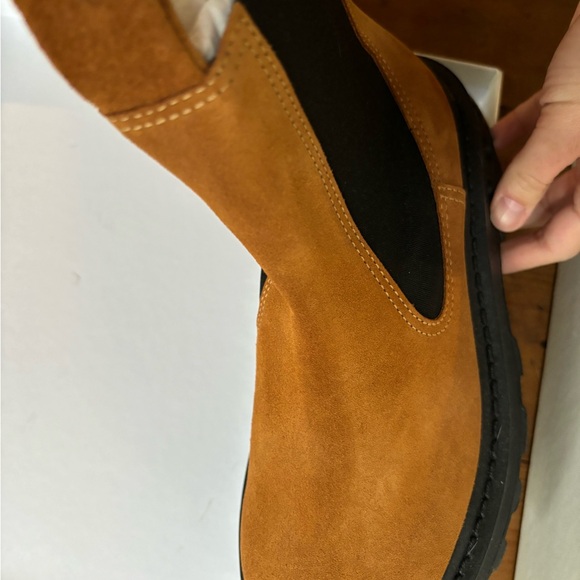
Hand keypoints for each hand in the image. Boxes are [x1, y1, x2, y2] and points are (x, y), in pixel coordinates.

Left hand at [491, 3, 579, 273]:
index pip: (565, 237)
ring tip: (477, 192)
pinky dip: (515, 141)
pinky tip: (488, 146)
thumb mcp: (568, 124)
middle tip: (476, 228)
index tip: (492, 264)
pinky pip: (539, 133)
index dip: (526, 255)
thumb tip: (506, 216)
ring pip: (545, 172)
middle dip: (514, 218)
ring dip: (511, 181)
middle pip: (554, 207)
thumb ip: (536, 172)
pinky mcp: (573, 104)